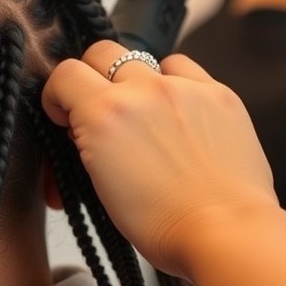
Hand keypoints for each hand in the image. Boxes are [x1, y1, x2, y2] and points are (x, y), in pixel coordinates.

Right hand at [42, 40, 275, 279]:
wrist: (226, 233)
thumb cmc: (166, 225)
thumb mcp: (102, 189)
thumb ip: (89, 144)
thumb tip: (83, 126)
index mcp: (105, 115)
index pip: (65, 74)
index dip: (58, 95)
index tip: (65, 113)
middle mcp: (144, 90)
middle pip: (101, 52)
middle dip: (93, 78)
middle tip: (100, 108)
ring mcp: (183, 88)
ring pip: (145, 59)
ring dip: (136, 81)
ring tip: (146, 115)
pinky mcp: (218, 92)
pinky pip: (185, 69)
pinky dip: (176, 84)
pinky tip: (179, 114)